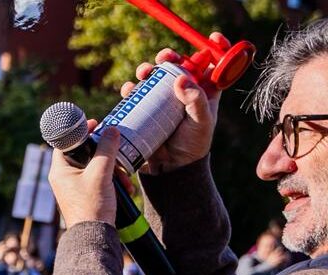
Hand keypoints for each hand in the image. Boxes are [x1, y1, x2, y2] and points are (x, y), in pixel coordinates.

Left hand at [49, 127, 121, 226]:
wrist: (94, 235)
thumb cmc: (92, 206)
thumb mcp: (101, 174)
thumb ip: (106, 150)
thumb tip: (111, 130)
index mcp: (60, 170)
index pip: (67, 143)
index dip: (81, 132)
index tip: (96, 124)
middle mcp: (64, 177)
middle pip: (85, 154)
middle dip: (106, 154)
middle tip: (118, 152)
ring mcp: (75, 186)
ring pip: (96, 167)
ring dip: (114, 170)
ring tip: (126, 180)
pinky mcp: (86, 194)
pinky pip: (100, 179)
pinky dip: (113, 181)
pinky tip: (126, 189)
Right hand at [121, 46, 221, 174]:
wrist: (170, 169)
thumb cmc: (192, 146)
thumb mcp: (202, 122)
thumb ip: (196, 100)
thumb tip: (180, 78)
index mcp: (204, 91)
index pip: (211, 65)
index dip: (213, 49)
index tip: (212, 39)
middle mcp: (182, 92)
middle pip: (176, 66)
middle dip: (170, 56)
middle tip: (165, 56)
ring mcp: (162, 101)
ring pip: (153, 77)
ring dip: (146, 70)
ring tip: (143, 73)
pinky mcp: (144, 110)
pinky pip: (135, 94)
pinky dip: (130, 88)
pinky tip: (129, 89)